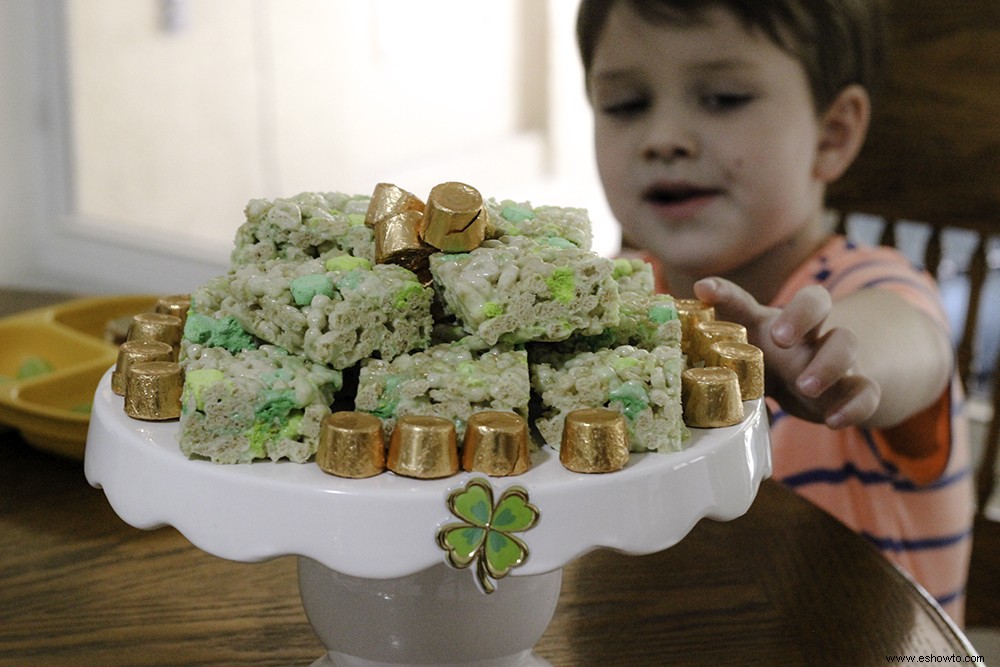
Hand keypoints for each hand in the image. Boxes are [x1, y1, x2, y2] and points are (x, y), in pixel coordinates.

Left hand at [692, 277, 879, 428]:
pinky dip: (854, 405)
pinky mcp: (852, 388)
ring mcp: (835, 357)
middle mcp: (807, 331)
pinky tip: (834, 420)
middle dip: (800, 314)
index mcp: (772, 321)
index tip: (702, 290)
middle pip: (817, 300)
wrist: (822, 388)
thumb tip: (673, 339)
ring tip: (805, 386)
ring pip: (845, 343)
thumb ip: (715, 350)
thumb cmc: (771, 366)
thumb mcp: (744, 358)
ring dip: (827, 364)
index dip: (726, 293)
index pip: (747, 300)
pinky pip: (865, 391)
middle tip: (780, 338)